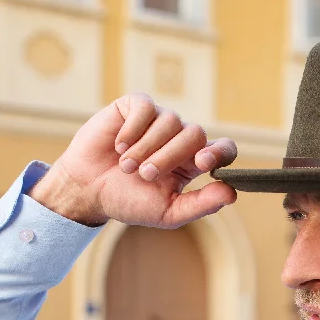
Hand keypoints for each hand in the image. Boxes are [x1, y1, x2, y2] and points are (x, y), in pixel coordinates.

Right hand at [29, 93, 237, 227]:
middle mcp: (180, 138)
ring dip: (146, 148)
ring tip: (126, 167)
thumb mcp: (167, 212)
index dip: (220, 152)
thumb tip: (231, 193)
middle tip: (146, 175)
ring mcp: (159, 120)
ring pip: (170, 122)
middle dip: (170, 157)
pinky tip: (118, 146)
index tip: (203, 162)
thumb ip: (201, 204)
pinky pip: (146, 108)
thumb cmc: (129, 201)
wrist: (88, 190)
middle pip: (195, 134)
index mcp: (193, 162)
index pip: (223, 149)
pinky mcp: (136, 106)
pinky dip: (132, 131)